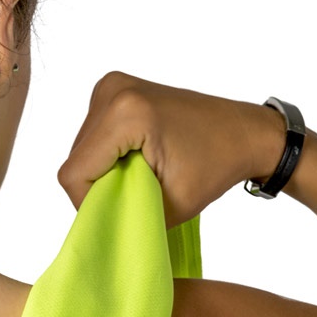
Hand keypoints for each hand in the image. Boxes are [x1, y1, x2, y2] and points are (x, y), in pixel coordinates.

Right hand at [57, 72, 286, 227]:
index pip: (74, 174)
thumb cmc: (216, 166)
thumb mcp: (170, 206)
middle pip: (75, 160)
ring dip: (101, 171)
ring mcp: (111, 86)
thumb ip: (123, 216)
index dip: (88, 202)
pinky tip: (135, 157)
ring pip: (80, 150)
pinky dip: (107, 156)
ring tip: (139, 172)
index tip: (121, 208)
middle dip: (97, 185)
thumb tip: (91, 230)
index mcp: (125, 114)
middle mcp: (112, 91)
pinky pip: (91, 137)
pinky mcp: (113, 89)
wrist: (243, 132)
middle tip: (136, 191)